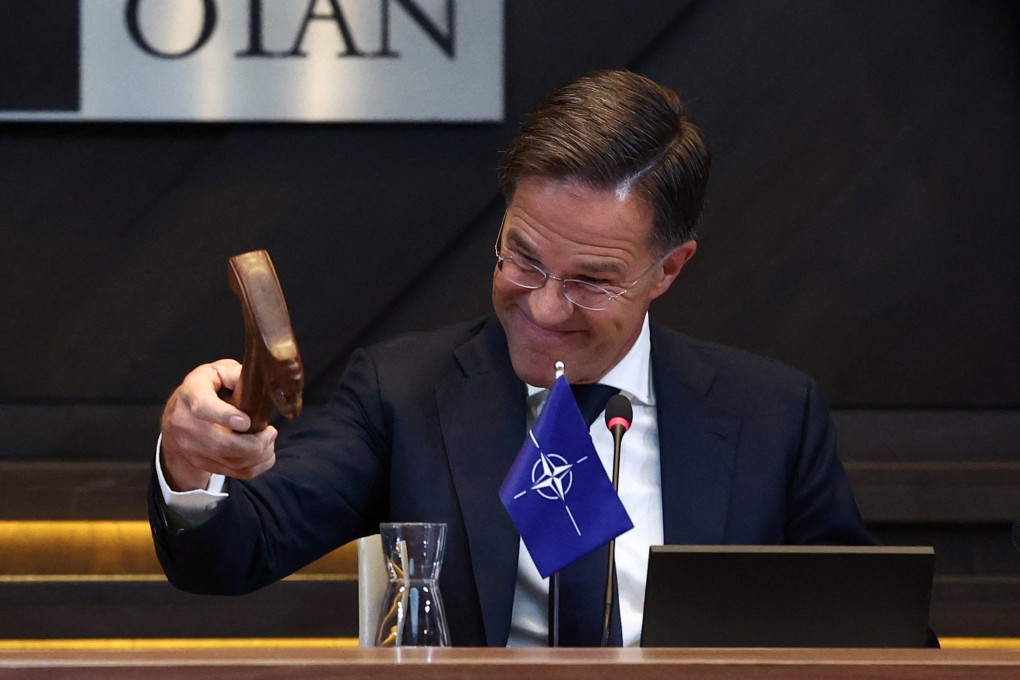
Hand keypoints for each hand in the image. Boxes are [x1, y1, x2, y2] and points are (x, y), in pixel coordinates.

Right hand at [160, 359, 277, 490]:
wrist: (176, 420)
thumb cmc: (202, 391)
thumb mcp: (214, 372)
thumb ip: (234, 374)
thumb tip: (255, 384)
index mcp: (191, 395)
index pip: (203, 408)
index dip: (225, 416)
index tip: (246, 421)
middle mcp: (187, 425)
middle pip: (222, 444)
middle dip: (255, 442)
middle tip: (270, 431)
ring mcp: (194, 449)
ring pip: (233, 462)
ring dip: (260, 454)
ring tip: (268, 439)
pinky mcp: (205, 465)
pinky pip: (238, 473)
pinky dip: (258, 465)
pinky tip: (265, 452)